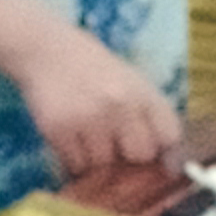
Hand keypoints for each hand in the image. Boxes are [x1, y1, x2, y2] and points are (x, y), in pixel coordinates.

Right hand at [9, 31, 181, 183]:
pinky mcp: (60, 129)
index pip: (170, 138)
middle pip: (140, 157)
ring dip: (97, 160)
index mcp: (144, 92)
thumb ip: (149, 115)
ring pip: (104, 166)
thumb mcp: (131, 82)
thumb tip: (164, 162)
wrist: (45, 50)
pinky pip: (75, 165)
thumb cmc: (94, 71)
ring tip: (87, 137)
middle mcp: (121, 104)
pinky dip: (73, 160)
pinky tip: (71, 139)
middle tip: (114, 145)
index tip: (151, 153)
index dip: (162, 150)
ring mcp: (90, 117)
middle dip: (129, 157)